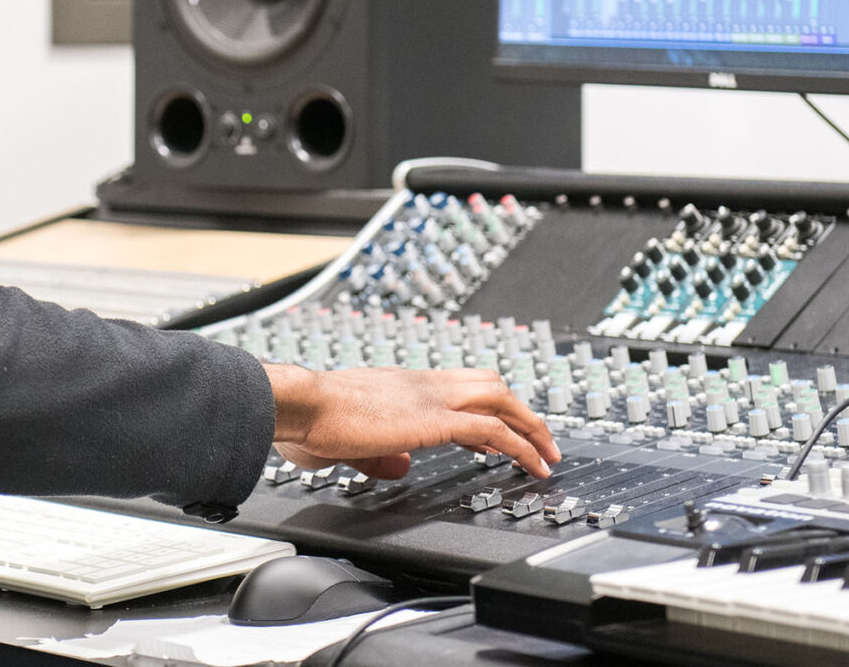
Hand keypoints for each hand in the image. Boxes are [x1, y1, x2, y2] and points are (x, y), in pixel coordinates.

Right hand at [263, 364, 559, 479]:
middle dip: (519, 411)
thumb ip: (376, 454)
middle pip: (488, 382)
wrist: (300, 402)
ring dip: (530, 425)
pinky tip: (532, 464)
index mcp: (400, 385)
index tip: (496, 433)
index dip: (483, 409)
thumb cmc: (308, 417)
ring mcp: (430, 397)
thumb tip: (398, 466)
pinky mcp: (434, 419)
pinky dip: (521, 446)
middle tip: (537, 439)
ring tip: (548, 454)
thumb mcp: (347, 441)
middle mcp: (420, 384)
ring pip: (500, 397)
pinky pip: (493, 429)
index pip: (457, 388)